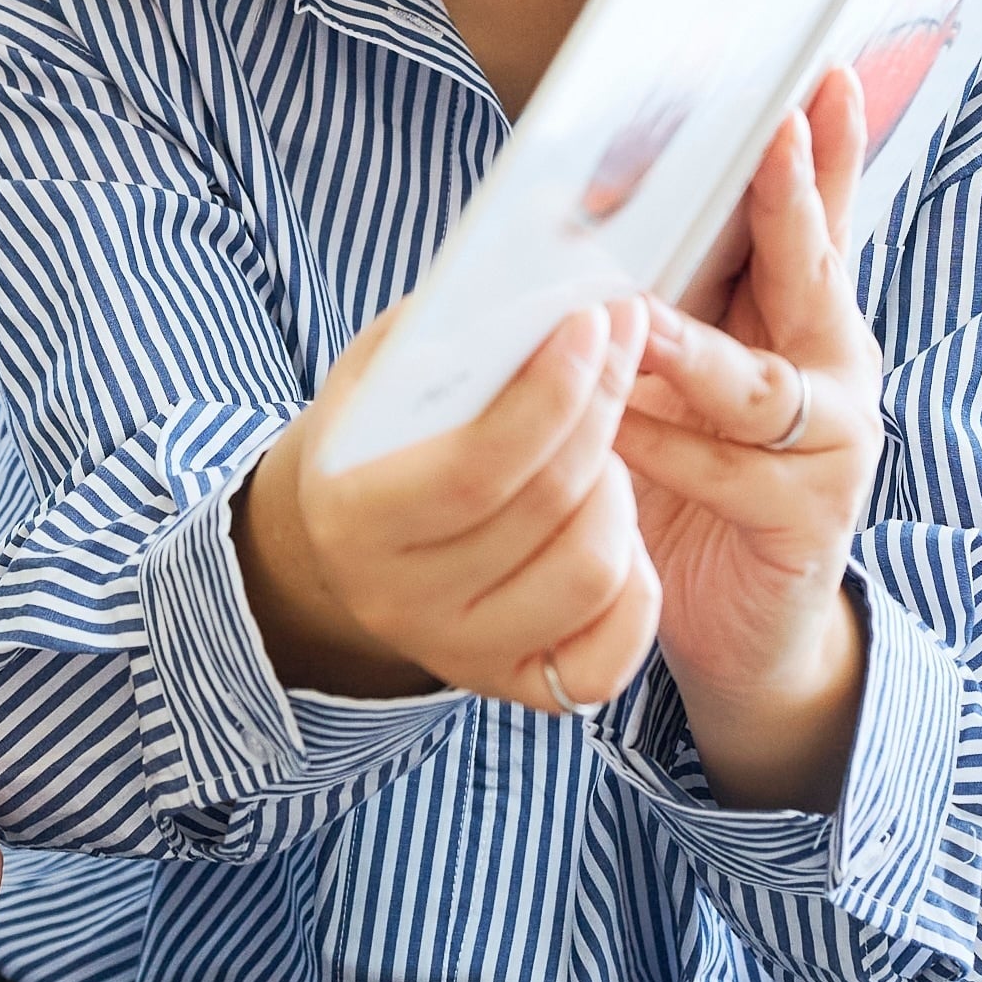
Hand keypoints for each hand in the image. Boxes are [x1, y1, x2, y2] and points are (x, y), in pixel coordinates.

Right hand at [236, 291, 662, 717]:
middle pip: (545, 508)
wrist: (345, 542)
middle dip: (601, 410)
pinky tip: (613, 523)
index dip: (549, 395)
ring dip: (618, 491)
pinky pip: (611, 655)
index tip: (593, 322)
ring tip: (604, 446)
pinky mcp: (514, 687)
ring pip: (591, 574)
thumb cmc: (373, 436)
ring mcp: (459, 653)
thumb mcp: (377, 373)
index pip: (475, 468)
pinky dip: (636, 585)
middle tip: (621, 346)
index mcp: (352, 518)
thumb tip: (543, 294)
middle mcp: (399, 601)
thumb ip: (442, 338)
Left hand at [618, 66, 888, 811]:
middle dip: (794, 203)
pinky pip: (731, 470)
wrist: (731, 625)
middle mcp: (834, 365)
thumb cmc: (689, 476)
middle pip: (816, 270)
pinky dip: (668, 445)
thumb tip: (588, 196)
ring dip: (691, 351)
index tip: (822, 73)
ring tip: (635, 318)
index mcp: (802, 314)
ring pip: (761, 382)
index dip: (827, 146)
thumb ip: (663, 292)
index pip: (819, 215)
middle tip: (774, 136)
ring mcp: (833, 442)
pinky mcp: (809, 516)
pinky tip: (616, 427)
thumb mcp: (675, 367)